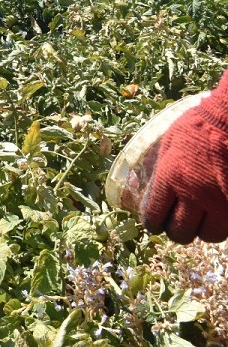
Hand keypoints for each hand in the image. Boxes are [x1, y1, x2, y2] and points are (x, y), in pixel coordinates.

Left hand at [144, 73, 227, 242]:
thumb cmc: (197, 126)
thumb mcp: (168, 144)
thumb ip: (157, 169)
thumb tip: (141, 188)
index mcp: (170, 178)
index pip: (155, 216)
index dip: (154, 223)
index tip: (156, 223)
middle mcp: (194, 195)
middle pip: (181, 232)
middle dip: (177, 231)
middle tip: (178, 224)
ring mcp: (221, 202)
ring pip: (209, 235)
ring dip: (203, 230)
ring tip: (201, 219)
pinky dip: (222, 224)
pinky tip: (219, 214)